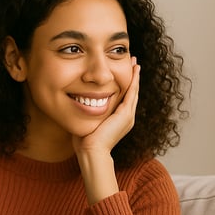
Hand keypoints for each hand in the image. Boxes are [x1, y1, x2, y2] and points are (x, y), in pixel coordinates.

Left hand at [73, 57, 139, 204]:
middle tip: (134, 62)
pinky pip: (131, 94)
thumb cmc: (85, 142)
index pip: (125, 98)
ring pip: (134, 92)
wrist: (91, 152)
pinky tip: (134, 71)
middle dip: (133, 77)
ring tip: (136, 63)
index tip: (124, 71)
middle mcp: (127, 118)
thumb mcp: (88, 122)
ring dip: (135, 77)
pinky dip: (133, 82)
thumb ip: (87, 113)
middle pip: (132, 93)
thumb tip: (78, 104)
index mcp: (119, 120)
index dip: (126, 84)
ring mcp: (128, 116)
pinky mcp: (125, 115)